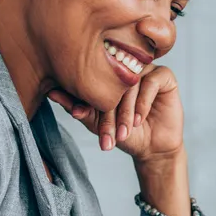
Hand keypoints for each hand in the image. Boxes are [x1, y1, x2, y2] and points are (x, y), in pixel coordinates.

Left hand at [48, 64, 183, 162]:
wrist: (152, 147)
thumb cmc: (125, 134)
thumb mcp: (96, 124)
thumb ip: (77, 106)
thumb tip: (51, 92)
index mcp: (108, 73)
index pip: (94, 76)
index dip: (86, 97)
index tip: (78, 114)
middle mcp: (126, 67)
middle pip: (113, 80)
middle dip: (108, 110)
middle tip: (107, 135)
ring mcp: (145, 69)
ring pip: (132, 82)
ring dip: (127, 110)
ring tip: (125, 132)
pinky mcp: (164, 75)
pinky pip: (151, 82)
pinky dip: (144, 102)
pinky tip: (140, 119)